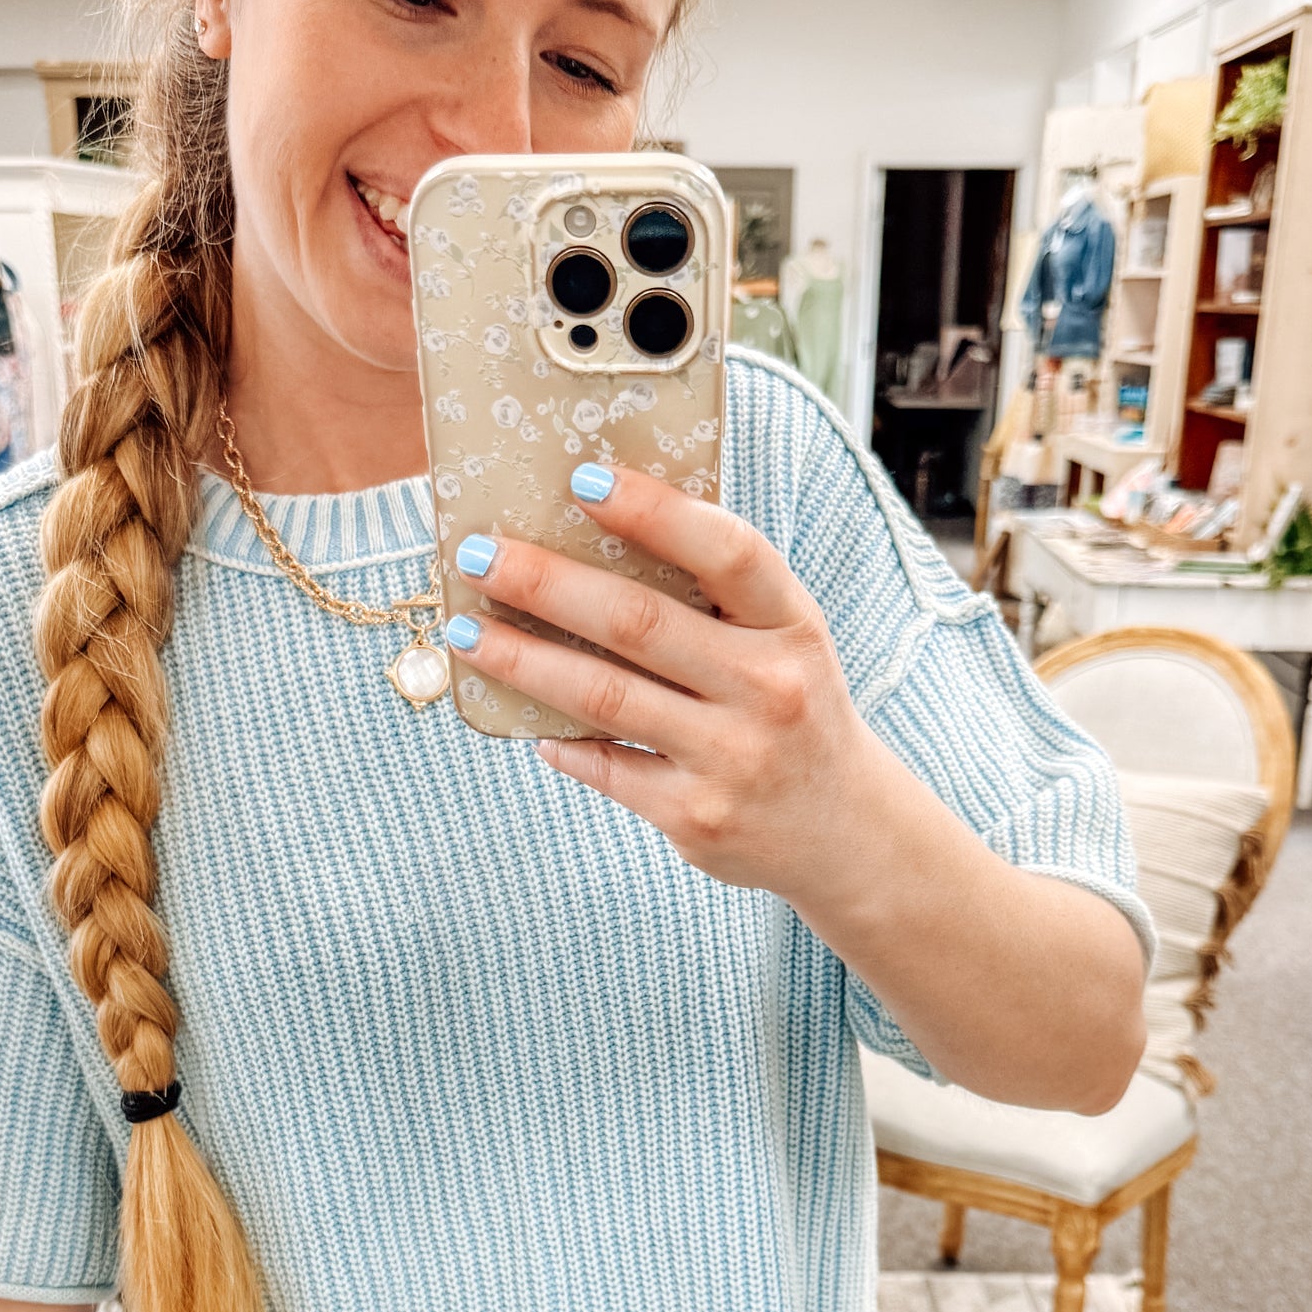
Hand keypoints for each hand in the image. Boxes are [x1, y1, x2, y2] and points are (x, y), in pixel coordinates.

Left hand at [447, 462, 879, 898]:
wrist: (845, 832)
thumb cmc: (793, 711)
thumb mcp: (784, 641)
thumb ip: (720, 596)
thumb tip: (595, 533)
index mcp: (793, 627)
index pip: (727, 551)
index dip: (654, 510)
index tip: (582, 480)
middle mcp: (768, 690)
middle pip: (638, 622)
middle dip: (545, 583)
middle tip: (477, 555)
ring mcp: (731, 757)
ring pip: (604, 696)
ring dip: (521, 660)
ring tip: (466, 633)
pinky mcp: (694, 815)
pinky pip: (605, 766)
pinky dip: (558, 740)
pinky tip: (524, 721)